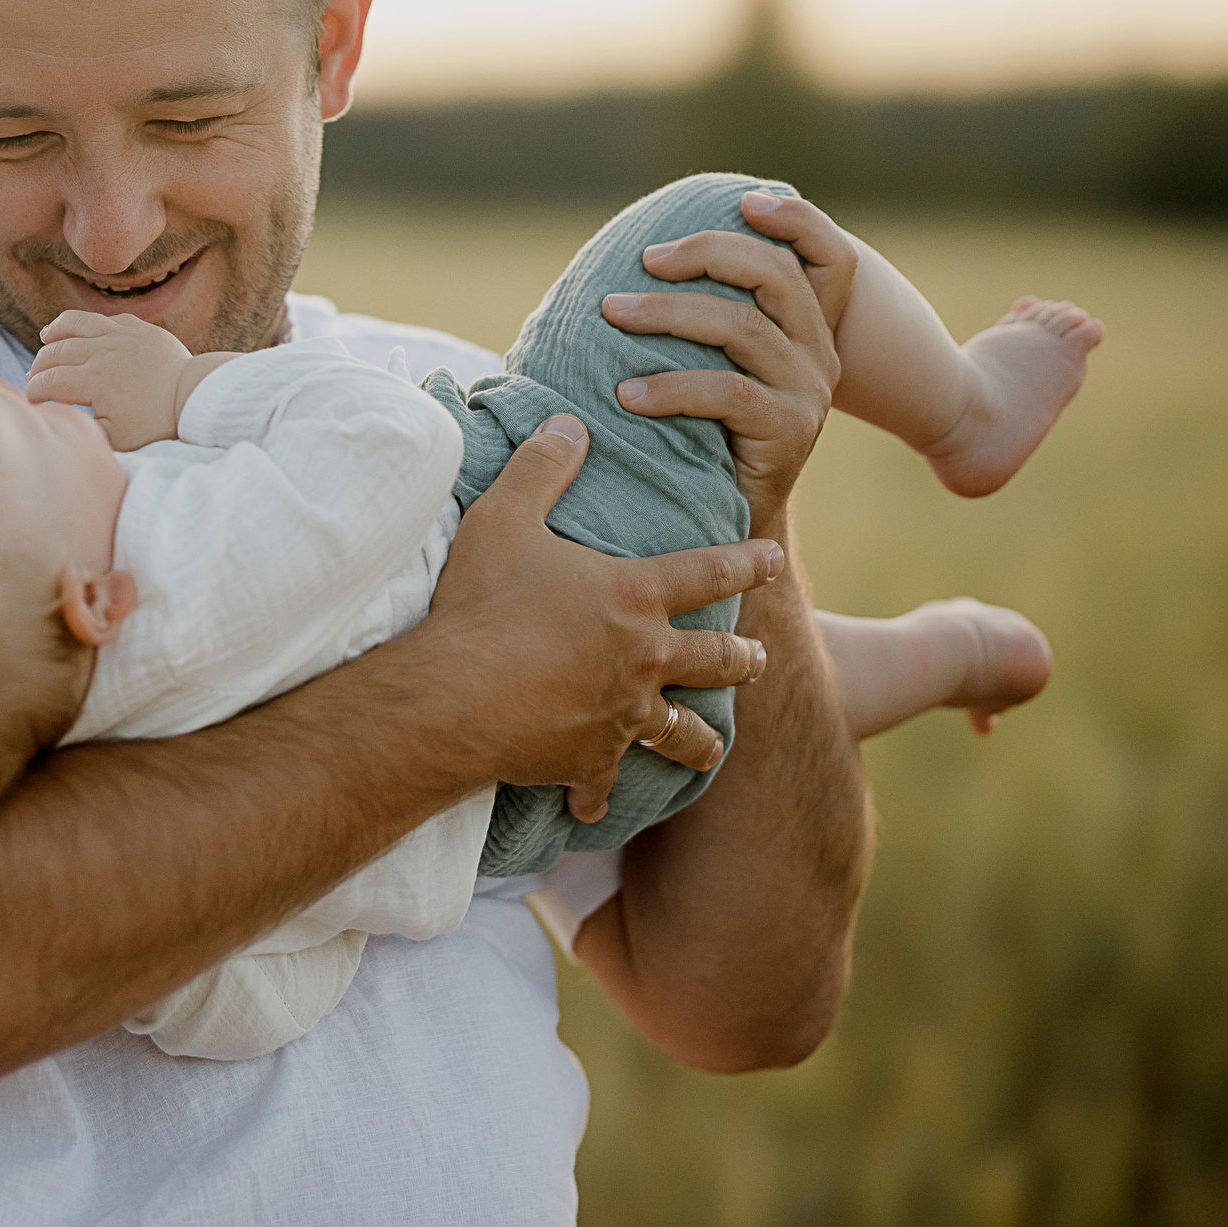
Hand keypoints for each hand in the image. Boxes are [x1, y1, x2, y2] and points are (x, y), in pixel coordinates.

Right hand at [27, 310, 198, 449]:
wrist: (195, 394)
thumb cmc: (156, 422)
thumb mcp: (119, 439)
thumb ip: (87, 433)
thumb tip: (62, 427)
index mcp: (92, 381)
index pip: (49, 383)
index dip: (34, 392)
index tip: (31, 402)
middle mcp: (100, 352)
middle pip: (56, 352)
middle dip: (40, 365)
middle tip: (35, 376)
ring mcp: (119, 336)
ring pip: (77, 324)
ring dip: (57, 331)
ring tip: (46, 336)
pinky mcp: (137, 328)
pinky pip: (105, 318)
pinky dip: (87, 322)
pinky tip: (82, 328)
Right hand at [428, 414, 779, 821]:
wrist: (454, 696)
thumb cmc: (481, 603)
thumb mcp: (505, 518)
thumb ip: (543, 467)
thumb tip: (571, 424)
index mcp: (633, 596)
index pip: (708, 572)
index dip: (746, 562)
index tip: (773, 559)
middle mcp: (643, 658)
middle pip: (716, 659)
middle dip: (743, 657)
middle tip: (756, 657)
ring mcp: (621, 716)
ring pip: (682, 732)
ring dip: (699, 740)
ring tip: (710, 747)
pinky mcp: (587, 760)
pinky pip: (602, 783)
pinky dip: (596, 793)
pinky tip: (590, 803)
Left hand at [600, 191, 857, 528]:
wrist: (726, 520)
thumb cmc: (697, 434)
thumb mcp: (704, 364)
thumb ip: (698, 317)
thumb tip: (634, 260)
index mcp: (805, 327)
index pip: (825, 255)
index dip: (796, 220)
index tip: (742, 200)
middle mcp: (818, 352)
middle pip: (774, 276)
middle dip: (705, 255)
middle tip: (642, 260)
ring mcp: (810, 392)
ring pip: (742, 328)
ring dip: (668, 315)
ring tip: (611, 314)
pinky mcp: (790, 432)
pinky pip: (728, 393)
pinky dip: (671, 388)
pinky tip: (626, 394)